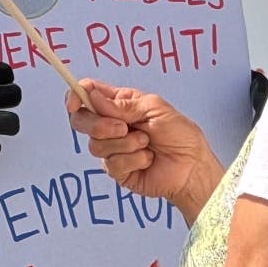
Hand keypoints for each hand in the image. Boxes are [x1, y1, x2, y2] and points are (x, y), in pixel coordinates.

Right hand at [66, 79, 222, 221]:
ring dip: (125, 143)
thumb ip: (122, 104)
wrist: (192, 166)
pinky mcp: (118, 170)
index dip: (76, 96)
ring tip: (146, 143)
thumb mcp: (154, 108)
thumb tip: (92, 96)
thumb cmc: (180, 134)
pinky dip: (133, 159)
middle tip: (122, 128)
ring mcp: (113, 149)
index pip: (88, 95)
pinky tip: (148, 159)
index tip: (75, 102)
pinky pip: (111, 164)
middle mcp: (112, 125)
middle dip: (98, 124)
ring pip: (96, 145)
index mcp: (120, 104)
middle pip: (82, 121)